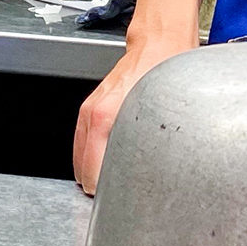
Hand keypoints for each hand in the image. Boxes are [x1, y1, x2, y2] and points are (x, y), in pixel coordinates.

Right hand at [72, 33, 193, 195]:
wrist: (159, 43)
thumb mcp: (166, 117)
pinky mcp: (90, 109)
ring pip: (80, 159)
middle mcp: (92, 116)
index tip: (125, 202)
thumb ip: (153, 149)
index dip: (110, 195)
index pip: (93, 175)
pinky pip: (82, 144)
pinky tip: (106, 164)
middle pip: (83, 171)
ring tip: (115, 184)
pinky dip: (90, 158)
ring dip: (94, 173)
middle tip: (124, 195)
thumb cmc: (166, 72)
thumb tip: (154, 180)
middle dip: (101, 186)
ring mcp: (88, 111)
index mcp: (105, 120)